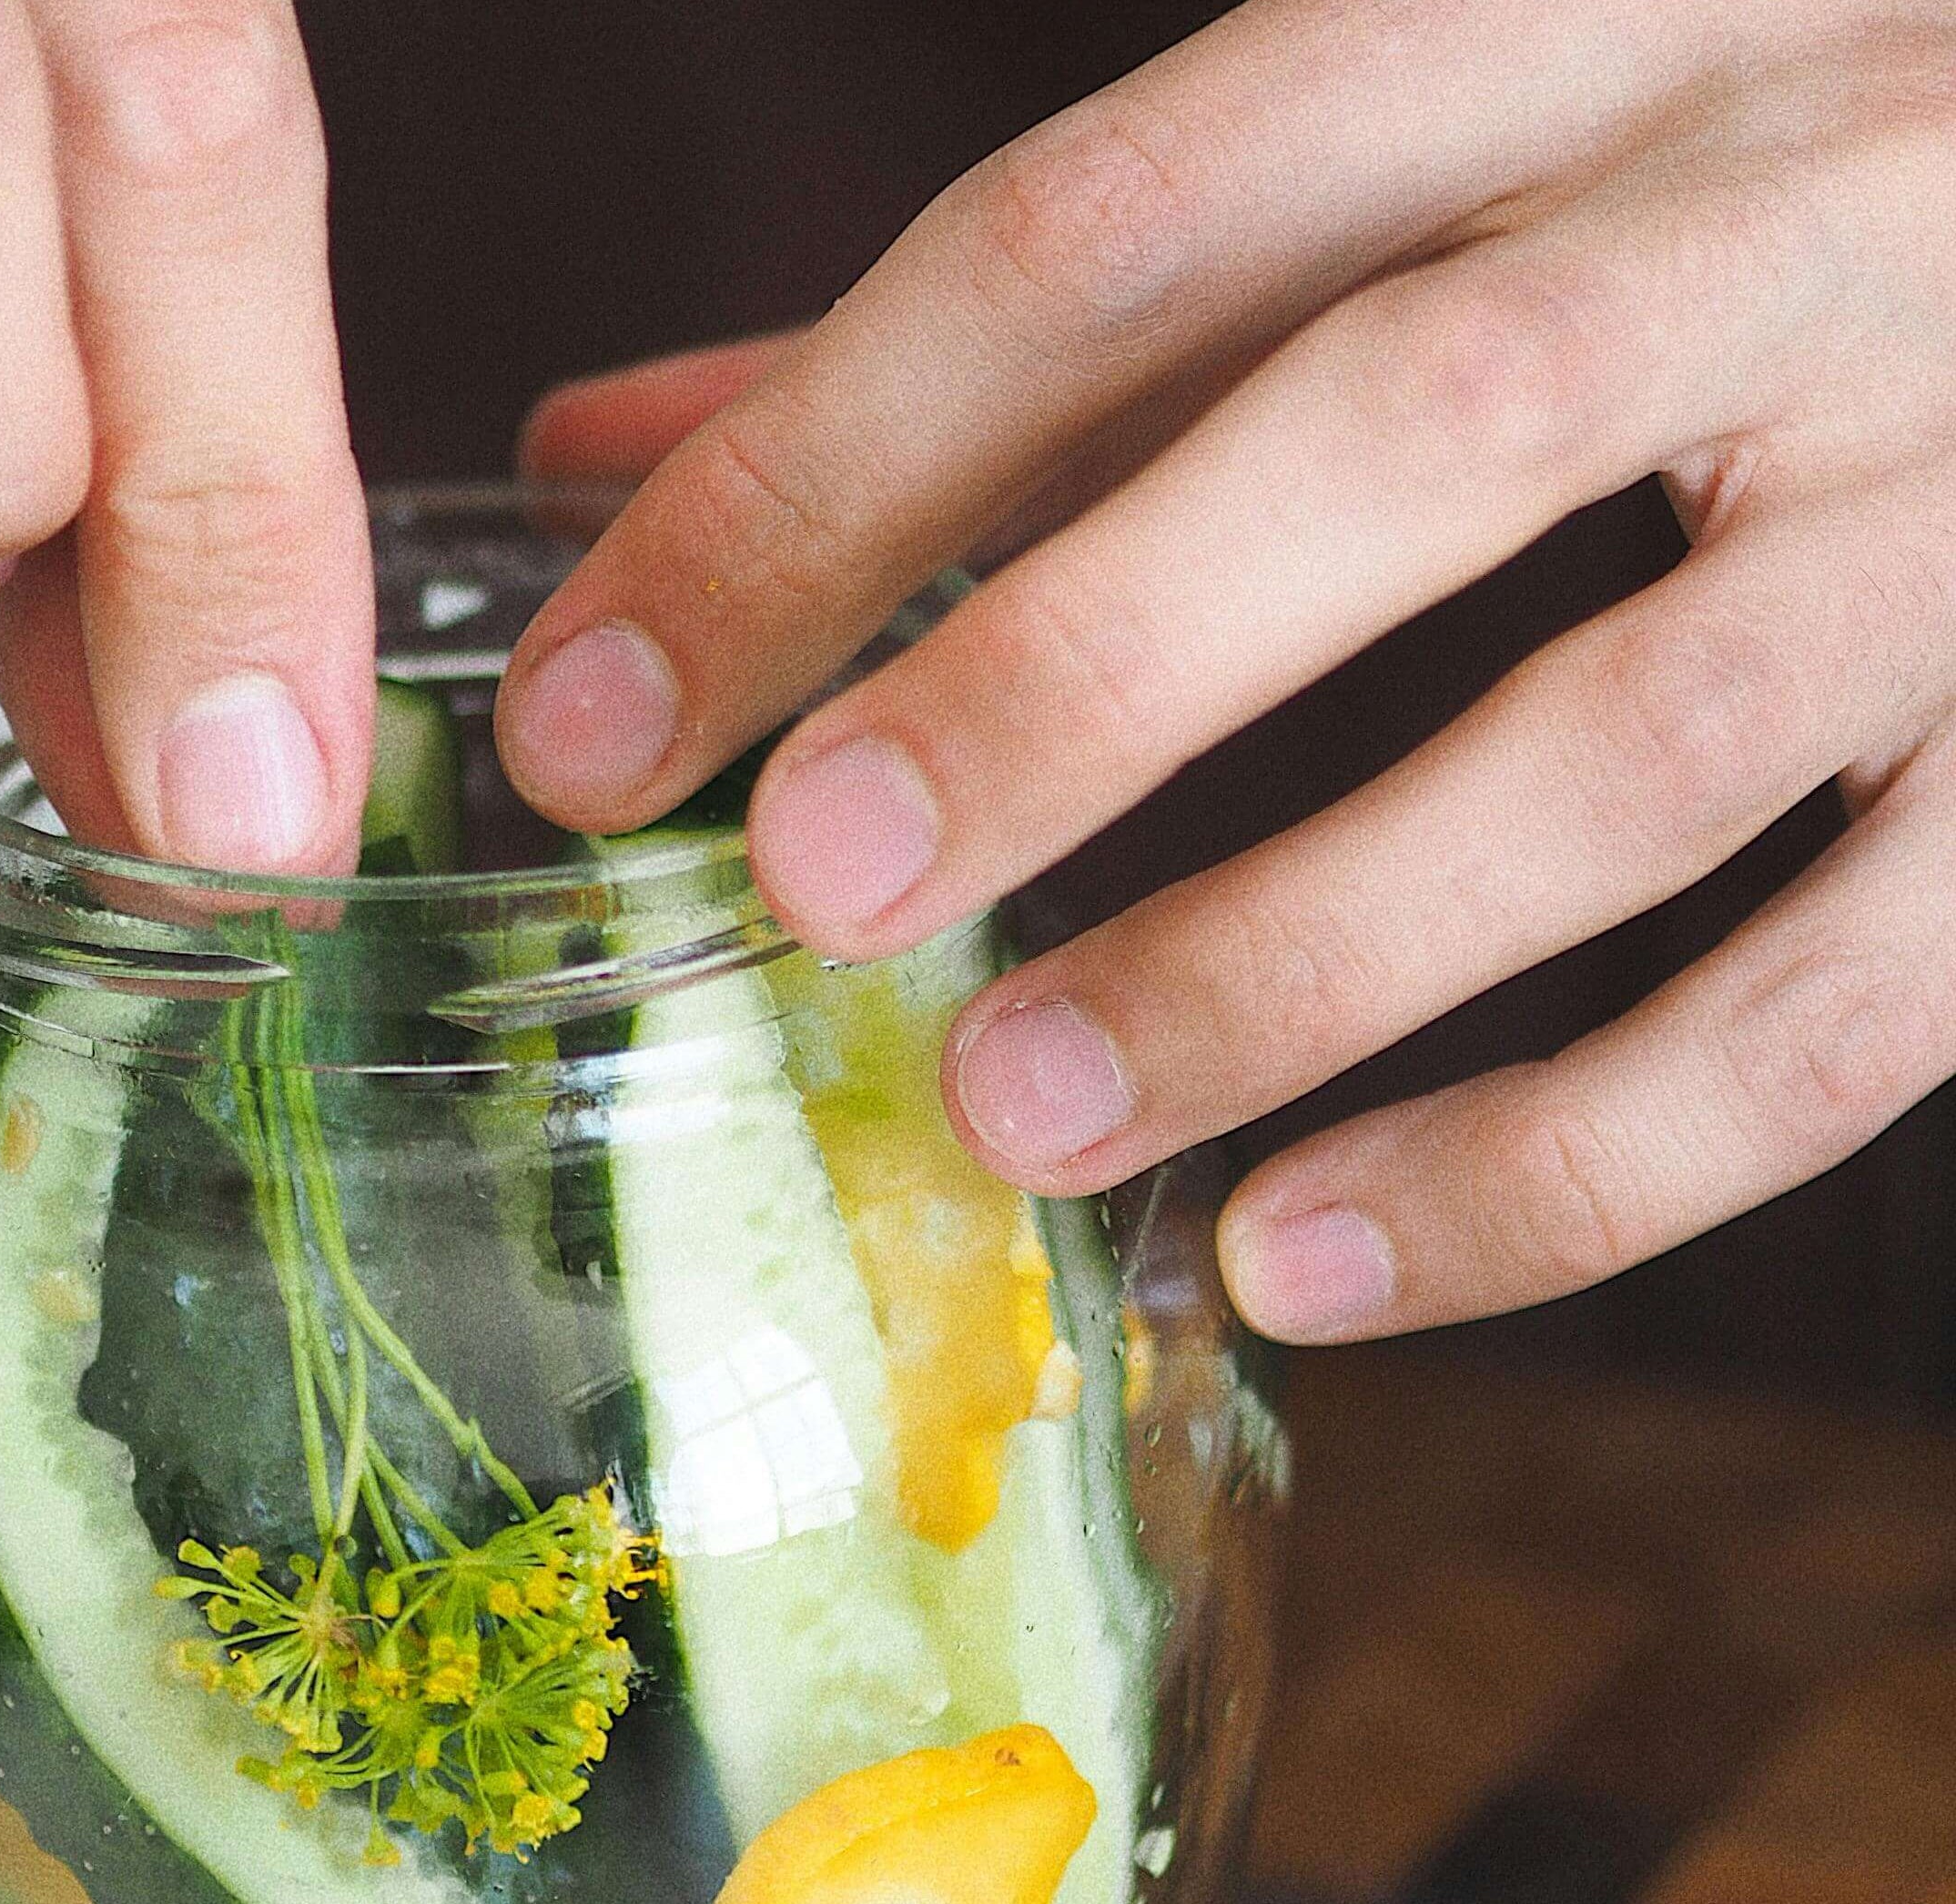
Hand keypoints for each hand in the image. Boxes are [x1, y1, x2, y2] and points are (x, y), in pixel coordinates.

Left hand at [494, 0, 1955, 1344]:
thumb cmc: (1691, 165)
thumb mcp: (1378, 155)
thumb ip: (1013, 336)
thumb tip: (607, 466)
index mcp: (1555, 26)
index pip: (1119, 236)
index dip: (825, 477)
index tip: (598, 713)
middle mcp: (1790, 216)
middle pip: (1408, 435)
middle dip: (1069, 677)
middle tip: (811, 882)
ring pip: (1626, 753)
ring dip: (1289, 957)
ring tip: (1022, 1111)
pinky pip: (1838, 1018)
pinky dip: (1557, 1174)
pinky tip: (1303, 1255)